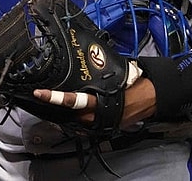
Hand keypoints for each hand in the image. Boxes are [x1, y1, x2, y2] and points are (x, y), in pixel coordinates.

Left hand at [32, 77, 157, 128]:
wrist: (150, 98)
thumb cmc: (134, 84)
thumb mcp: (115, 74)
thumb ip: (97, 74)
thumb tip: (82, 63)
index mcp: (100, 102)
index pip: (73, 101)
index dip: (55, 98)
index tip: (41, 93)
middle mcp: (98, 117)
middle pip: (69, 115)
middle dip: (55, 108)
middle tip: (41, 97)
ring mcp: (101, 125)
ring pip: (75, 122)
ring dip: (64, 115)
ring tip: (49, 105)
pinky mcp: (104, 128)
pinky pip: (84, 126)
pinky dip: (76, 120)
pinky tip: (68, 114)